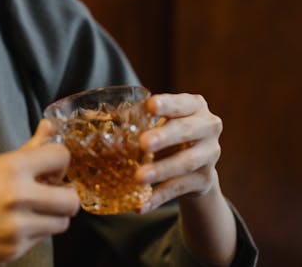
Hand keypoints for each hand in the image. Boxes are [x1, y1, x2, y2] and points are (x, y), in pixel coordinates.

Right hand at [0, 119, 79, 265]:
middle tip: (49, 194)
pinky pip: (40, 239)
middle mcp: (17, 197)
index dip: (60, 163)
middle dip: (64, 197)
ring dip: (51, 217)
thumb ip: (25, 153)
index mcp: (9, 168)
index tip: (52, 168)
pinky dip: (32, 233)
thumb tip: (49, 128)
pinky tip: (8, 226)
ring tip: (27, 212)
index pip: (60, 157)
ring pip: (61, 223)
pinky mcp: (14, 251)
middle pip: (71, 199)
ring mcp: (17, 228)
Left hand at [136, 93, 222, 212]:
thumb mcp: (162, 120)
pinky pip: (179, 189)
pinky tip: (140, 206)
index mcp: (195, 106)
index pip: (182, 103)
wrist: (196, 162)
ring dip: (161, 170)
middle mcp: (208, 128)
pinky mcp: (205, 180)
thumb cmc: (170, 132)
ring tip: (139, 177)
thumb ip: (141, 118)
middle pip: (187, 131)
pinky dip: (158, 198)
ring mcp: (210, 155)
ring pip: (186, 163)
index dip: (168, 104)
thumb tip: (97, 121)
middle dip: (165, 137)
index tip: (150, 106)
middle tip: (143, 143)